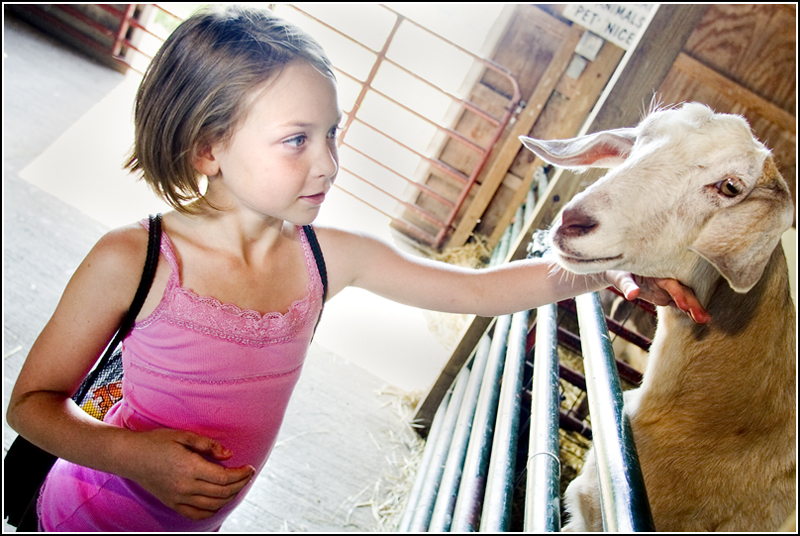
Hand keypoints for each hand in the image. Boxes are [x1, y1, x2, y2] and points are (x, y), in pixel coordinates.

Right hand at [117, 428, 254, 519]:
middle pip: (221, 493)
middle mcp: (185, 487)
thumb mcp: (183, 436)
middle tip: (247, 475)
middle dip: (239, 484)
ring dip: (229, 497)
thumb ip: (208, 445)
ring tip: (237, 485)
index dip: (241, 475)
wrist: (130, 456)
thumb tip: (229, 455)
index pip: (224, 478)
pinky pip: (196, 514)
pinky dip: (211, 510)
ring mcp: (177, 498)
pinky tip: (218, 501)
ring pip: (212, 505)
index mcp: (190, 468)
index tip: (250, 468)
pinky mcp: (171, 503)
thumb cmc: (156, 442)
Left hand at [605, 271, 710, 323]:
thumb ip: (627, 286)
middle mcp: (666, 278)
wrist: (618, 272)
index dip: (678, 293)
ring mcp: (668, 287)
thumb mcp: (620, 277)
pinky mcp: (667, 295)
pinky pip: (680, 302)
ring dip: (695, 308)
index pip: (671, 283)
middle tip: (704, 318)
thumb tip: (632, 295)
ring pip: (685, 296)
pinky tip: (700, 319)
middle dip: (693, 303)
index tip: (684, 306)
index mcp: (657, 271)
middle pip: (683, 290)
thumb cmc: (619, 272)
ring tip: (706, 320)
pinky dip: (689, 310)